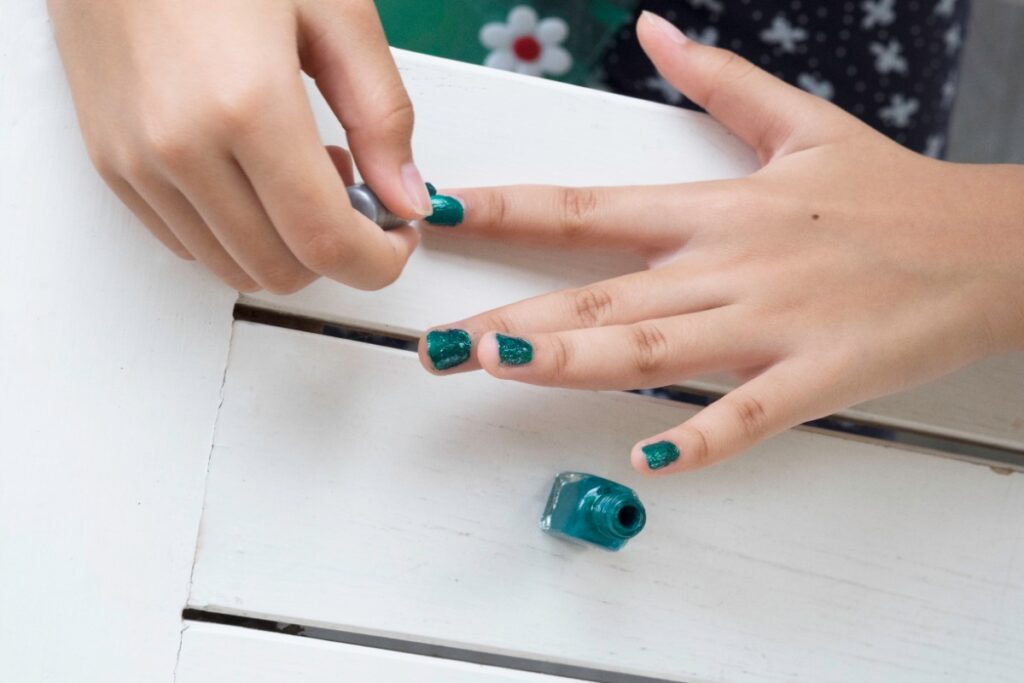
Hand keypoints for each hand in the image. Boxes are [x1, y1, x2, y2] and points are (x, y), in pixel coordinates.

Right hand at [49, 0, 428, 291]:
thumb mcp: (335, 10)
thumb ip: (382, 115)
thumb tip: (406, 201)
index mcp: (248, 105)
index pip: (325, 242)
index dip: (379, 261)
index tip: (401, 236)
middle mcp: (181, 147)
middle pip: (281, 270)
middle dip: (337, 254)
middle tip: (358, 195)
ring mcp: (137, 161)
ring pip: (234, 267)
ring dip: (286, 245)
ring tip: (304, 173)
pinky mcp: (111, 163)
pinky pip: (188, 243)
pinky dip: (237, 233)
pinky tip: (255, 173)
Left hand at [417, 12, 1023, 474]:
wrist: (995, 246)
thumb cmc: (895, 195)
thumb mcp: (802, 122)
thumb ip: (717, 82)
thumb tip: (655, 30)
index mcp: (715, 208)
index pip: (589, 206)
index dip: (510, 209)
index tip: (444, 212)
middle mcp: (728, 263)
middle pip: (600, 292)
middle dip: (511, 315)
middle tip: (435, 340)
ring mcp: (771, 321)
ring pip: (654, 348)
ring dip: (571, 359)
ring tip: (497, 366)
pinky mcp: (820, 373)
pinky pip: (749, 414)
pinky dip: (699, 438)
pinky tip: (646, 459)